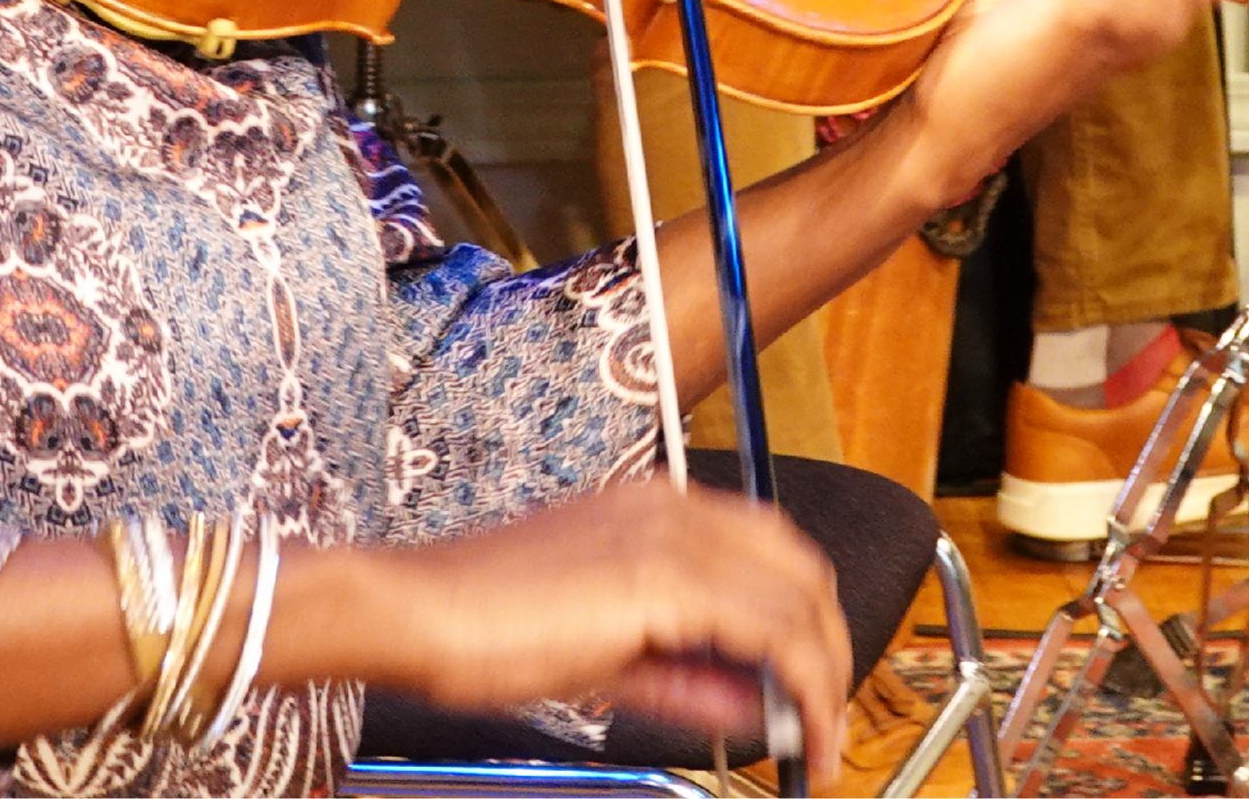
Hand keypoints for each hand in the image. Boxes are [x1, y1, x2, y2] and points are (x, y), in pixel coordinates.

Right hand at [348, 483, 852, 779]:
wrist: (419, 611)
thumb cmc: (483, 626)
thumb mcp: (605, 654)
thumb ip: (685, 673)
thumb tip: (753, 703)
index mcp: (654, 509)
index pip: (770, 551)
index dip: (805, 619)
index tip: (812, 685)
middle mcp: (672, 508)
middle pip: (799, 569)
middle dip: (829, 647)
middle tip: (828, 720)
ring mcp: (671, 536)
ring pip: (797, 598)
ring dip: (825, 674)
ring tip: (823, 739)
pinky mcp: (665, 578)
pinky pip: (770, 629)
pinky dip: (804, 681)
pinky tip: (802, 727)